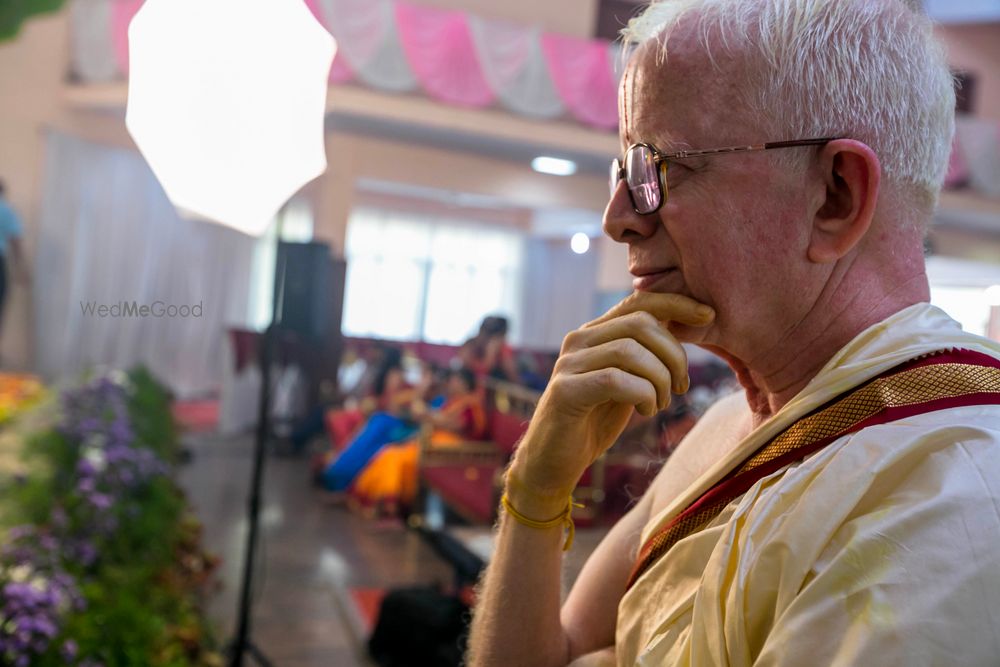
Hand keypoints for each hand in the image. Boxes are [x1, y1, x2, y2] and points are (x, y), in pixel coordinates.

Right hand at [507, 292, 713, 515]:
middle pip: (640, 323)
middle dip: (674, 354)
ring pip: (631, 350)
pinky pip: (615, 380)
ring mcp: (569, 364)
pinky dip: (642, 394)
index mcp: (594, 334)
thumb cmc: (593, 422)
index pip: (638, 302)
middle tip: (681, 386)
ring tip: (660, 404)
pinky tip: (645, 411)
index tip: (707, 315)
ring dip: (660, 380)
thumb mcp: (626, 382)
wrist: (552, 463)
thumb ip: (643, 356)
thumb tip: (681, 329)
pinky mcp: (565, 391)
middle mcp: (578, 340)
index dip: (676, 303)